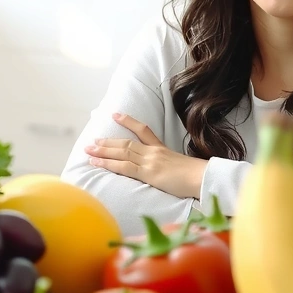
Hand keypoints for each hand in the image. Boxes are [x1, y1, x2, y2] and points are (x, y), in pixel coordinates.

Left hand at [84, 113, 206, 199]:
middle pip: (126, 142)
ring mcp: (150, 161)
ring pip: (122, 152)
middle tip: (93, 140)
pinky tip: (96, 162)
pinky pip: (124, 166)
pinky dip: (108, 163)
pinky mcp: (148, 173)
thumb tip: (166, 171)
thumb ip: (171, 166)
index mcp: (162, 149)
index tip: (116, 114)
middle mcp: (154, 152)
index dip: (129, 121)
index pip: (144, 130)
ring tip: (88, 149)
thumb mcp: (183, 166)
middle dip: (107, 141)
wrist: (203, 178)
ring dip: (103, 151)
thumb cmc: (198, 176)